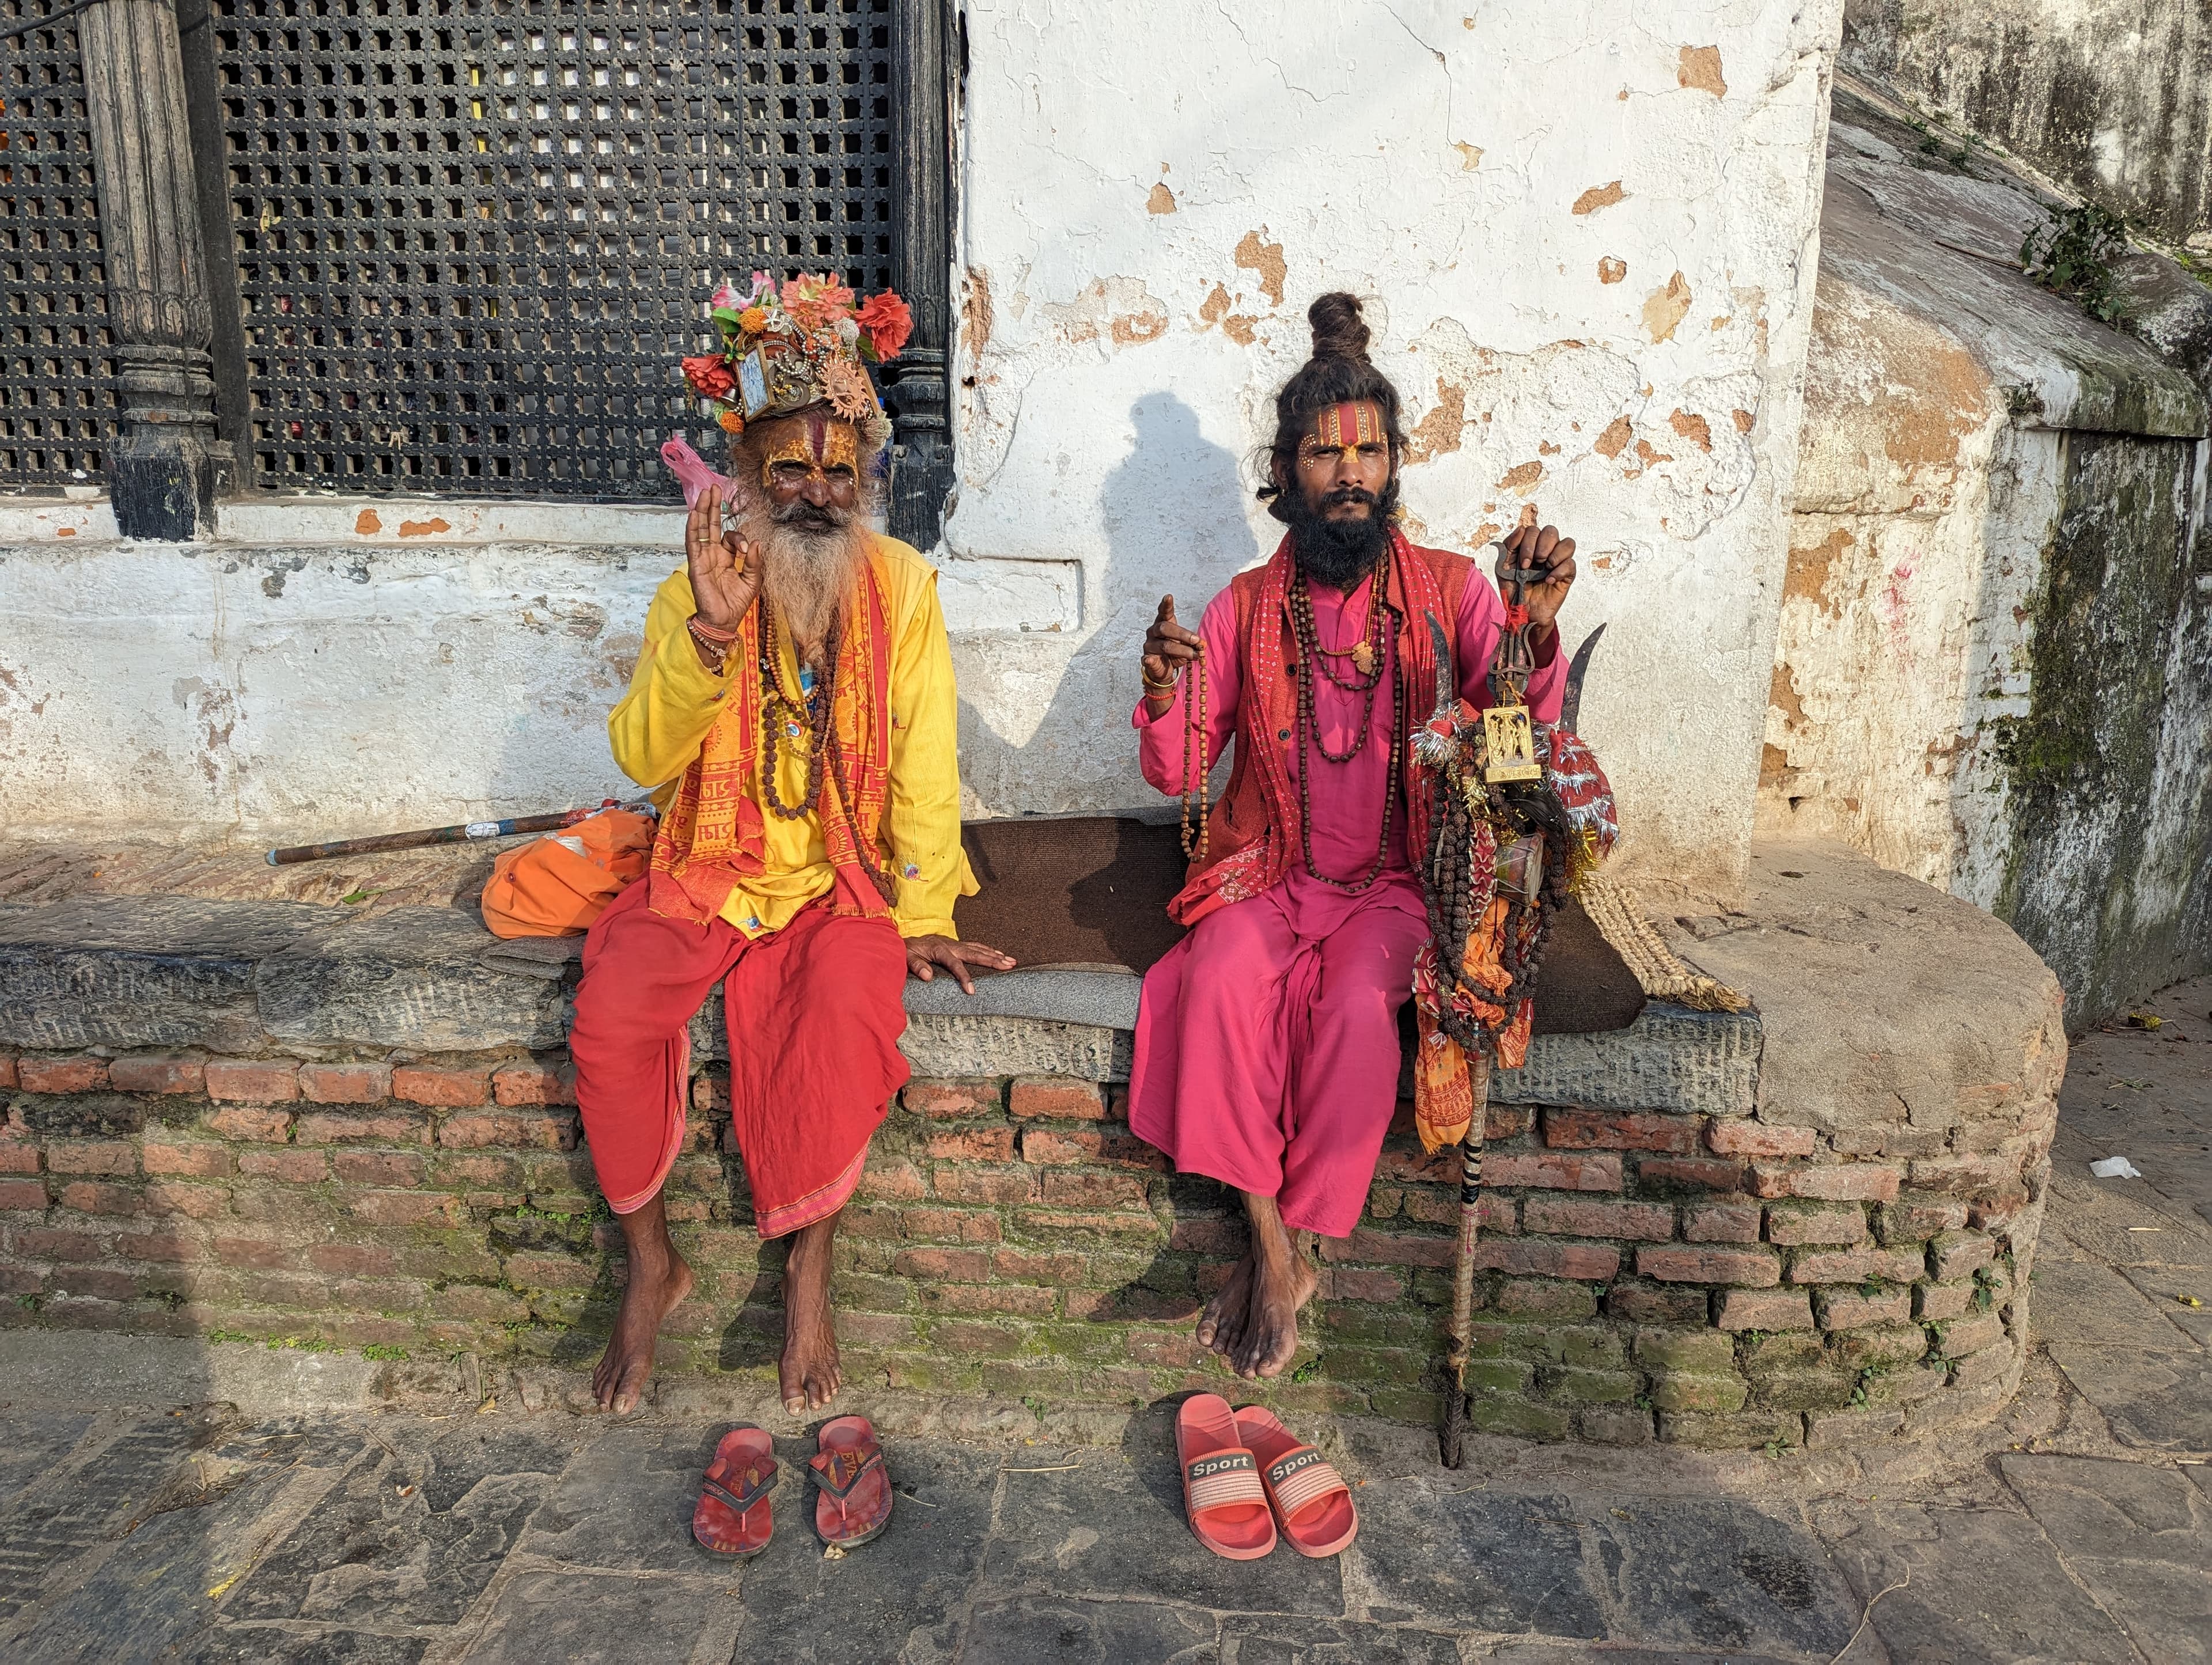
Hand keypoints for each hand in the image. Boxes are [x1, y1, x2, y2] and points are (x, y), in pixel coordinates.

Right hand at [685, 485, 761, 634]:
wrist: (724, 620)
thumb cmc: (736, 602)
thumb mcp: (753, 580)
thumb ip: (755, 562)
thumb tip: (756, 542)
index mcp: (727, 557)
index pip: (731, 537)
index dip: (740, 538)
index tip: (747, 549)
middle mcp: (713, 554)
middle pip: (712, 525)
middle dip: (714, 506)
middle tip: (714, 487)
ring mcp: (703, 558)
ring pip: (701, 529)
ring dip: (703, 511)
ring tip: (705, 493)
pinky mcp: (696, 564)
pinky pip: (693, 543)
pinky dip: (693, 528)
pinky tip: (695, 514)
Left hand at [905, 935, 1016, 994]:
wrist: (905, 939)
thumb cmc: (905, 950)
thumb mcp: (905, 957)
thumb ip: (916, 966)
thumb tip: (928, 976)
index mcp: (939, 949)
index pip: (955, 964)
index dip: (964, 977)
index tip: (972, 991)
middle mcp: (950, 945)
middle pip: (974, 953)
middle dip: (992, 960)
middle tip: (1008, 966)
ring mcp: (955, 944)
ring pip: (978, 948)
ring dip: (995, 955)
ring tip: (1010, 961)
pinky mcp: (956, 944)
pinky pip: (975, 946)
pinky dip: (988, 950)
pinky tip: (998, 953)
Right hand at [1142, 594, 1201, 706]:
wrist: (1165, 670)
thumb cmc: (1175, 653)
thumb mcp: (1187, 646)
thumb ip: (1193, 643)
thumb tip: (1202, 644)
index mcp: (1163, 624)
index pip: (1164, 612)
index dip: (1166, 605)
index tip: (1168, 597)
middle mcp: (1154, 632)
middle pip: (1165, 627)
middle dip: (1182, 633)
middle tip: (1196, 640)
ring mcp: (1149, 645)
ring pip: (1164, 645)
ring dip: (1181, 650)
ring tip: (1194, 655)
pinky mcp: (1147, 659)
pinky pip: (1147, 659)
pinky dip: (1149, 660)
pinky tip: (1149, 659)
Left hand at [1496, 504, 1575, 640]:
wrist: (1521, 612)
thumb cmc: (1513, 589)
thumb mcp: (1503, 567)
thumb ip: (1509, 545)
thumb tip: (1521, 528)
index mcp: (1530, 546)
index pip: (1533, 530)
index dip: (1527, 543)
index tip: (1522, 563)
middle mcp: (1545, 550)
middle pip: (1551, 531)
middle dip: (1541, 545)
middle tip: (1534, 563)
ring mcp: (1557, 562)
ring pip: (1568, 543)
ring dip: (1555, 554)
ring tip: (1545, 567)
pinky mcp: (1566, 575)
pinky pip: (1571, 564)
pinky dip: (1559, 571)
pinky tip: (1549, 581)